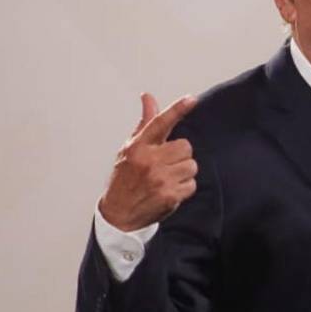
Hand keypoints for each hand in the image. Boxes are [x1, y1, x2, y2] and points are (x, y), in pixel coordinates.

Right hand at [98, 93, 198, 231]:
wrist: (118, 213)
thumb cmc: (124, 179)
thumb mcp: (130, 148)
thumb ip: (145, 123)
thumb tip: (148, 98)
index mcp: (138, 147)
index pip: (160, 123)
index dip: (177, 109)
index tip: (191, 99)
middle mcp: (149, 161)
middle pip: (185, 146)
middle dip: (180, 155)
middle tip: (167, 163)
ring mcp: (160, 179)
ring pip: (191, 166)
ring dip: (183, 172)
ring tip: (167, 178)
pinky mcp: (169, 196)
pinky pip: (191, 184)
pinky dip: (184, 188)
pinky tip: (170, 190)